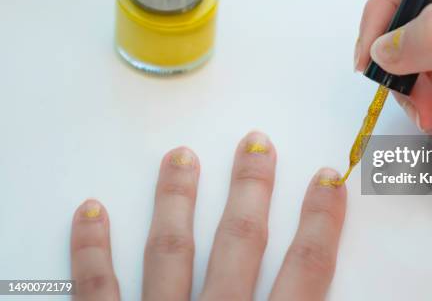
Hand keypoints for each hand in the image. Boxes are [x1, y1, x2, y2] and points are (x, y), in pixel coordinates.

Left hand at [70, 131, 345, 299]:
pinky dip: (91, 252)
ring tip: (181, 158)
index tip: (328, 182)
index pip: (306, 271)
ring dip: (178, 199)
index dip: (320, 221)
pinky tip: (91, 214)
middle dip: (252, 189)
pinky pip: (98, 290)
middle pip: (240, 244)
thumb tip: (340, 296)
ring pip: (170, 251)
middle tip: (255, 146)